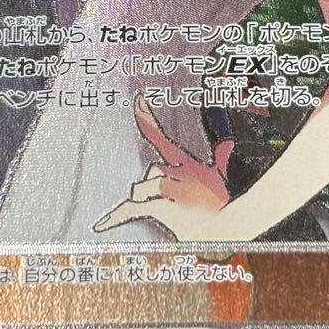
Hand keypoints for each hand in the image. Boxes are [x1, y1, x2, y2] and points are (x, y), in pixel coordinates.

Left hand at [93, 95, 233, 240]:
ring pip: (141, 188)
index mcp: (187, 164)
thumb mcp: (221, 179)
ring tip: (172, 212)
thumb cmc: (222, 206)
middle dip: (154, 185)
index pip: (161, 137)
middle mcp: (178, 172)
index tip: (137, 101)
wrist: (228, 227)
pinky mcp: (163, 207)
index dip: (147, 117)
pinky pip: (134, 208)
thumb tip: (227, 144)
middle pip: (150, 171)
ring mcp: (171, 189)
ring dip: (149, 200)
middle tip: (174, 201)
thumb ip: (221, 158)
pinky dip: (116, 217)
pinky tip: (100, 225)